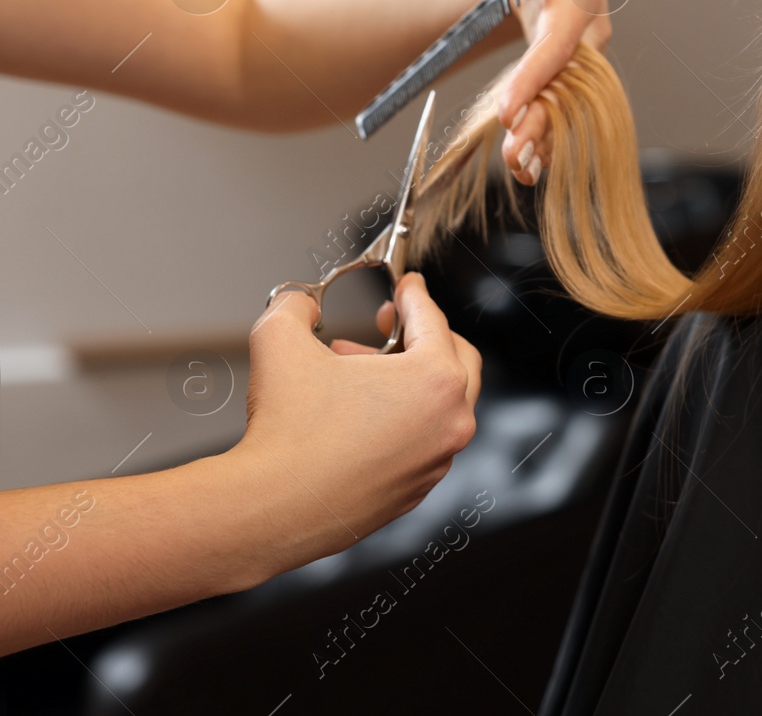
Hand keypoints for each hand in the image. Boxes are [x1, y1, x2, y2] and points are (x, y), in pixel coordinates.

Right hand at [230, 272, 481, 573]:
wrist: (272, 509)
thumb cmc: (285, 431)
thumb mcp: (280, 340)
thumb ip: (295, 306)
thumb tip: (300, 303)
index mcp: (435, 379)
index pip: (433, 319)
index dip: (414, 294)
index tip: (406, 285)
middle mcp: (451, 420)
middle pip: (456, 360)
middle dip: (422, 336)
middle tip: (388, 326)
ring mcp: (438, 460)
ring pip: (438, 404)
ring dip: (404, 380)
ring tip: (354, 371)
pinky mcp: (418, 490)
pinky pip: (421, 442)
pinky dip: (400, 421)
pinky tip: (356, 417)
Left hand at [496, 0, 614, 185]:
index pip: (563, 36)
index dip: (538, 73)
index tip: (510, 105)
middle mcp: (589, 29)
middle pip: (570, 81)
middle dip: (545, 120)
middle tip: (515, 151)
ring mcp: (581, 54)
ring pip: (567, 102)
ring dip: (545, 138)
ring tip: (518, 165)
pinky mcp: (566, 71)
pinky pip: (559, 107)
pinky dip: (544, 140)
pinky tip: (525, 166)